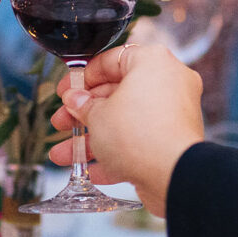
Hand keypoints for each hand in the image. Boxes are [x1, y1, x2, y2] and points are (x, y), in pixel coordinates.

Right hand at [49, 44, 202, 215]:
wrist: (173, 176)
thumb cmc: (138, 135)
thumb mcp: (97, 116)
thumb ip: (83, 105)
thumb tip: (75, 100)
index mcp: (152, 62)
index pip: (111, 60)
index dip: (83, 77)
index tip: (66, 91)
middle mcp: (168, 82)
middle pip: (117, 93)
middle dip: (84, 113)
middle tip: (63, 122)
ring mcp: (174, 114)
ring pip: (126, 121)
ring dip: (93, 138)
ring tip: (64, 155)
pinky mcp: (175, 141)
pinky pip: (140, 141)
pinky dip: (115, 153)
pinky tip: (89, 170)